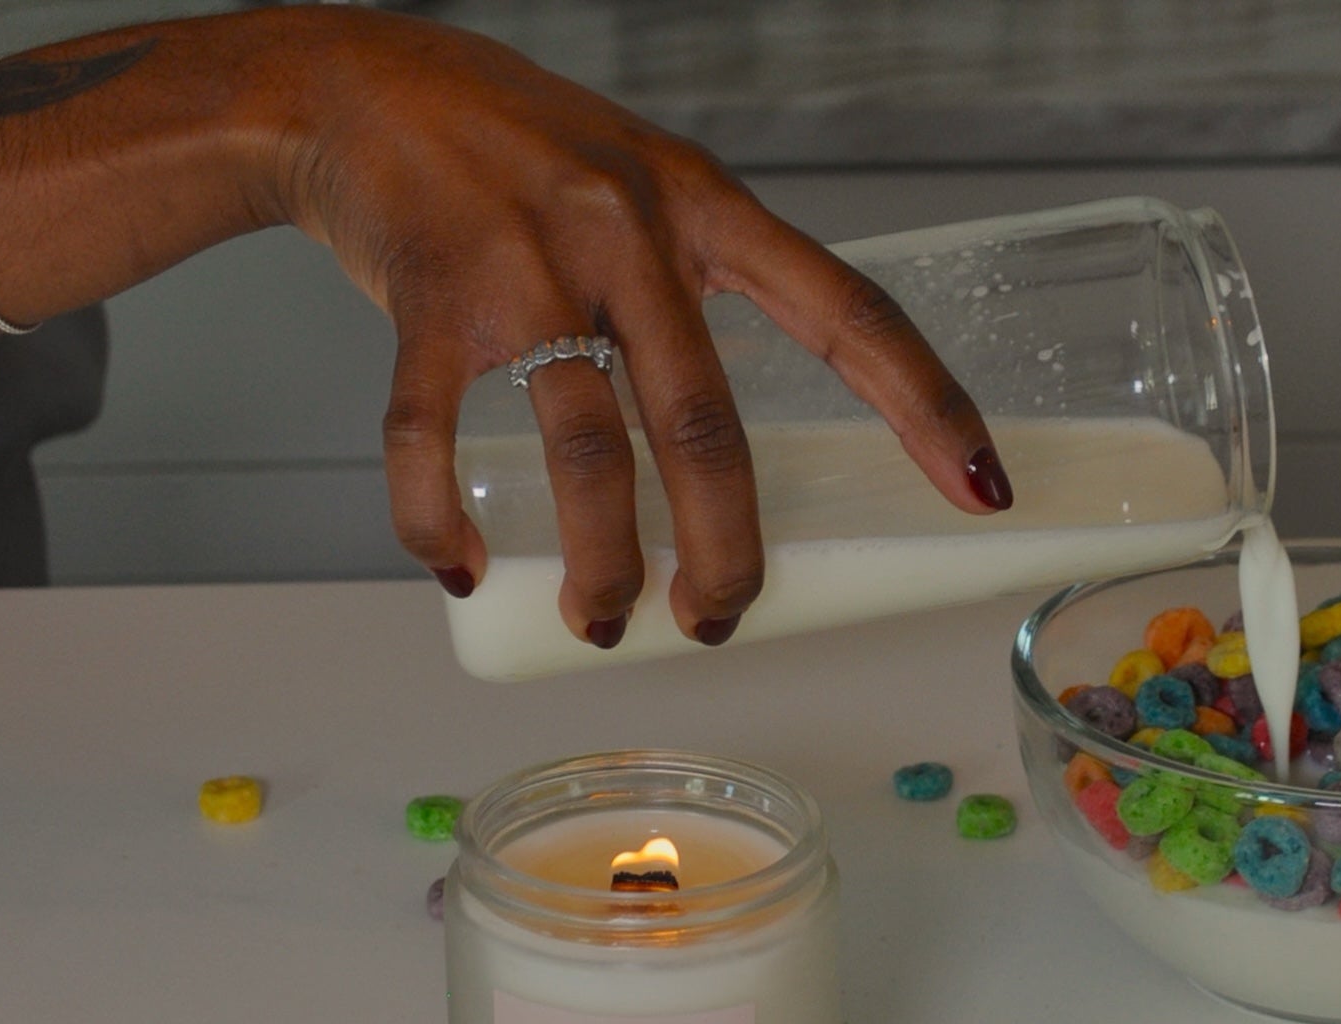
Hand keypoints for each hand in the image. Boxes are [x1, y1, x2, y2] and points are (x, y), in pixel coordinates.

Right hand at [263, 11, 1009, 647]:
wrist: (359, 83)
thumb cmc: (515, 151)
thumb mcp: (638, 187)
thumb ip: (693, 282)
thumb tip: (718, 433)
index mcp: (705, 208)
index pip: (846, 311)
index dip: (925, 405)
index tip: (981, 489)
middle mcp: (629, 233)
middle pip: (708, 427)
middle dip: (724, 550)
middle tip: (716, 619)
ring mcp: (527, 265)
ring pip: (589, 452)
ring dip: (602, 562)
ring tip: (601, 622)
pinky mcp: (429, 301)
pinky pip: (430, 439)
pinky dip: (439, 520)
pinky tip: (460, 565)